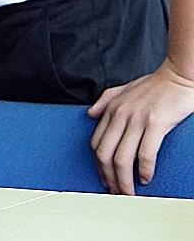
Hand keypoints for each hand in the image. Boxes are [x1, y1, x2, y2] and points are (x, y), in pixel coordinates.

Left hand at [88, 60, 193, 193]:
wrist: (178, 76)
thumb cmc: (155, 85)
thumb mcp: (123, 89)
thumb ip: (105, 100)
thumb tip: (90, 113)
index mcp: (111, 109)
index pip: (96, 144)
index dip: (98, 166)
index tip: (104, 179)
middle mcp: (120, 115)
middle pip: (104, 154)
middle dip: (108, 178)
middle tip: (115, 193)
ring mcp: (137, 120)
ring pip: (122, 158)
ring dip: (123, 180)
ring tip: (128, 193)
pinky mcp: (156, 123)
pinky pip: (145, 153)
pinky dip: (143, 170)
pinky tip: (145, 179)